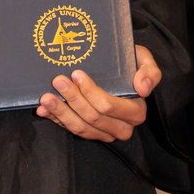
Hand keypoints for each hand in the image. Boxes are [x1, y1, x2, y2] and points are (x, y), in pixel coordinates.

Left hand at [36, 44, 158, 141]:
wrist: (121, 75)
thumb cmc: (132, 66)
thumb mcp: (144, 61)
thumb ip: (150, 72)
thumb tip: (142, 88)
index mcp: (135, 112)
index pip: (108, 106)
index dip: (90, 92)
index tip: (76, 74)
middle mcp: (121, 128)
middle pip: (91, 117)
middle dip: (72, 99)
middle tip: (57, 81)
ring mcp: (104, 133)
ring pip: (79, 127)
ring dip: (60, 112)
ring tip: (46, 96)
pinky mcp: (90, 133)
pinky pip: (71, 130)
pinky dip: (56, 119)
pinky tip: (43, 110)